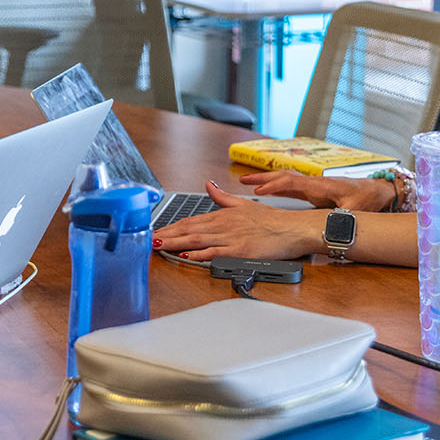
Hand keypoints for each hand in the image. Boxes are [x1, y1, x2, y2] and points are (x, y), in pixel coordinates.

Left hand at [153, 181, 326, 262]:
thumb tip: (208, 184)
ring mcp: (230, 237)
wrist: (292, 228)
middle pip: (189, 229)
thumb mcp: (243, 204)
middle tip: (148, 239)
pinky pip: (215, 251)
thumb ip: (222, 196)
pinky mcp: (239, 249)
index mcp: (222, 215)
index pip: (190, 221)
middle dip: (167, 235)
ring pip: (197, 240)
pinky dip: (199, 253)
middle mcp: (223, 224)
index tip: (156, 230)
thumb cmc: (271, 219)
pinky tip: (186, 255)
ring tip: (158, 246)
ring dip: (175, 243)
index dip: (171, 226)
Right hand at [241, 171, 394, 211]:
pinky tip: (264, 189)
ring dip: (266, 180)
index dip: (274, 186)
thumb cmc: (367, 198)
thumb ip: (343, 215)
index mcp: (321, 186)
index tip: (259, 191)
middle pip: (284, 176)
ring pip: (285, 179)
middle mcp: (314, 182)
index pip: (293, 182)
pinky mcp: (313, 190)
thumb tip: (332, 222)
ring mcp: (313, 185)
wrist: (376, 190)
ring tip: (247, 182)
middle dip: (263, 178)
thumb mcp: (357, 209)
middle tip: (243, 181)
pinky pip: (290, 185)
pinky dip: (275, 186)